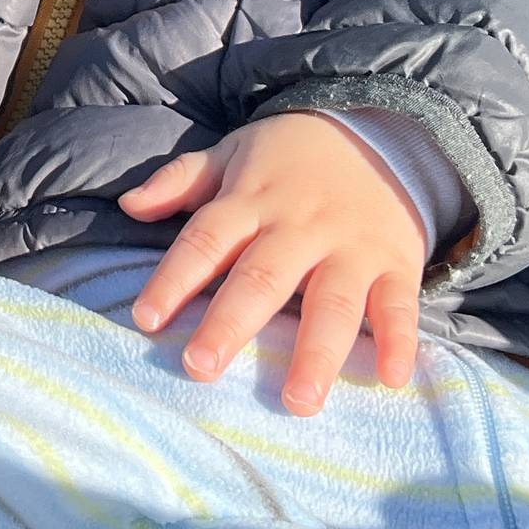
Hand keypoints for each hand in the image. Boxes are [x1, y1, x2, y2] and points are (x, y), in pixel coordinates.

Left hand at [120, 113, 425, 415]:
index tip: (146, 318)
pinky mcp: (395, 262)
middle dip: (230, 323)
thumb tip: (129, 205)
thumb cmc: (290, 157)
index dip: (174, 278)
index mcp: (251, 201)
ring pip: (333, 302)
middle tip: (201, 367)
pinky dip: (399, 340)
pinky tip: (390, 378)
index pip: (205, 240)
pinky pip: (399, 305)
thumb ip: (181, 181)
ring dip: (316, 352)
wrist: (377, 128)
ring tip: (297, 401)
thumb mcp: (233, 154)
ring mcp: (351, 247)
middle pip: (262, 278)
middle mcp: (299, 227)